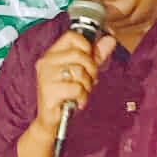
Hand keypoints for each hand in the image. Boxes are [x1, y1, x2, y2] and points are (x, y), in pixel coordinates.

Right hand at [27, 26, 118, 141]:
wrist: (52, 120)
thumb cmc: (66, 95)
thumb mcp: (83, 72)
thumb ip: (96, 55)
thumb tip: (110, 39)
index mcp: (52, 54)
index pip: (71, 36)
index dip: (87, 45)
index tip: (92, 57)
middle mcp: (46, 62)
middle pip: (78, 54)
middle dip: (91, 68)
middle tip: (89, 80)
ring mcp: (46, 76)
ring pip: (78, 71)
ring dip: (87, 85)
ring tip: (82, 92)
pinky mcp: (48, 91)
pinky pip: (76, 88)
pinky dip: (82, 97)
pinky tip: (78, 101)